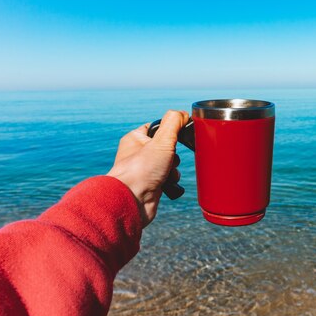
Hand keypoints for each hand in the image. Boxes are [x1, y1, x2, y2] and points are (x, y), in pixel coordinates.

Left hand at [107, 110, 189, 227]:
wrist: (132, 202)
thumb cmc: (141, 171)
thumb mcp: (161, 140)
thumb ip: (173, 123)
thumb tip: (183, 113)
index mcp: (135, 139)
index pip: (157, 127)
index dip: (170, 130)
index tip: (177, 134)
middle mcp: (138, 154)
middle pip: (168, 146)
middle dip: (174, 153)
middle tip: (168, 157)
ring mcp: (146, 170)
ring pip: (171, 162)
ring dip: (174, 168)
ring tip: (166, 173)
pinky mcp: (152, 184)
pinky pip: (169, 178)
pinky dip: (172, 180)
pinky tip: (167, 183)